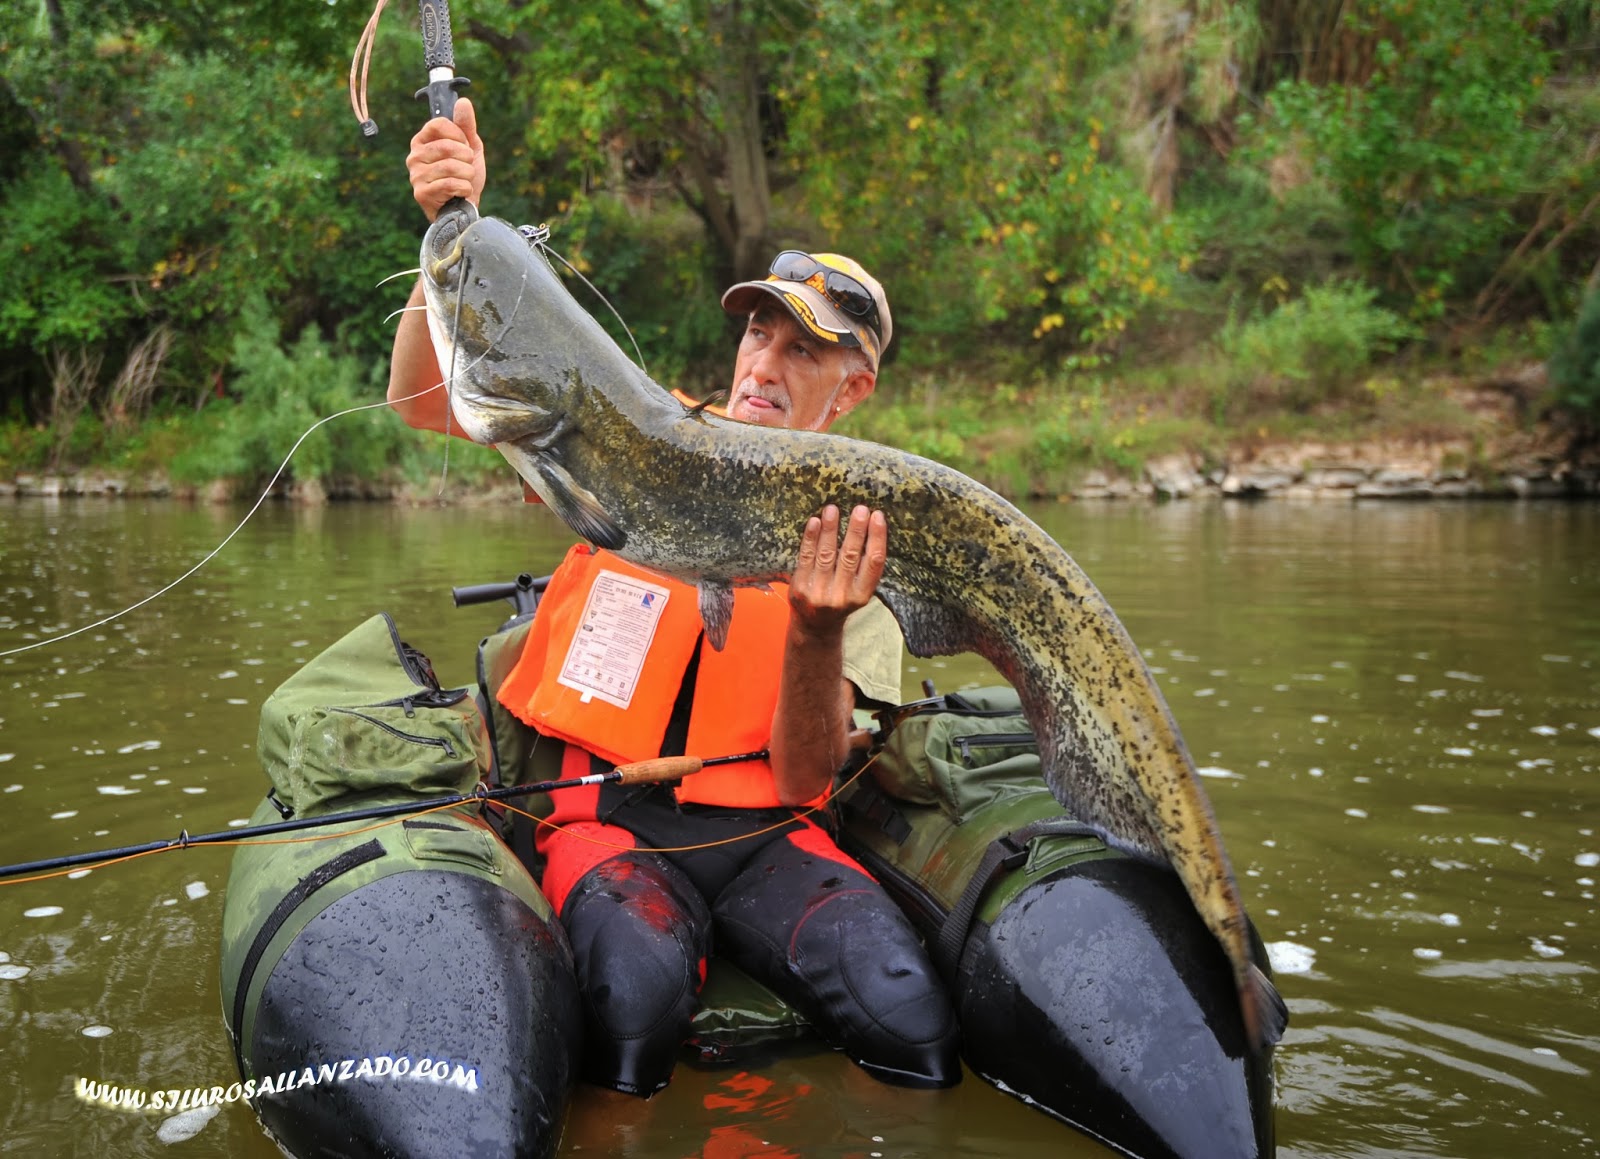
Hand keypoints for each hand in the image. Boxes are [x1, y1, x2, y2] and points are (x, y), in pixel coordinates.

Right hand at [406, 98, 484, 220]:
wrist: (465, 208)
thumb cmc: (464, 176)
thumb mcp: (469, 148)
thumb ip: (466, 126)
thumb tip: (464, 102)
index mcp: (422, 140)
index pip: (439, 124)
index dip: (459, 135)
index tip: (464, 146)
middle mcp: (414, 156)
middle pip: (447, 146)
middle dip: (467, 158)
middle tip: (467, 167)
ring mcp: (415, 175)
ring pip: (451, 166)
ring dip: (467, 175)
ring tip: (465, 180)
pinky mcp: (421, 194)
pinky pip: (450, 184)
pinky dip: (465, 188)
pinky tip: (462, 192)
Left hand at [788, 504, 887, 637]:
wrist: (814, 627)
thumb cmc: (840, 601)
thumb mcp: (858, 591)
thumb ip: (864, 568)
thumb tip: (870, 526)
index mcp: (862, 596)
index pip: (874, 563)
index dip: (877, 538)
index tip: (877, 517)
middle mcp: (841, 596)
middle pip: (850, 556)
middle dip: (856, 530)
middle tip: (860, 508)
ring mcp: (819, 592)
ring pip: (826, 554)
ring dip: (830, 529)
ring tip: (833, 509)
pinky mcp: (800, 588)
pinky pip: (805, 558)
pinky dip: (810, 538)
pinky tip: (814, 522)